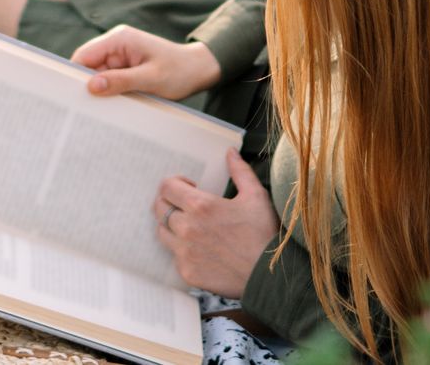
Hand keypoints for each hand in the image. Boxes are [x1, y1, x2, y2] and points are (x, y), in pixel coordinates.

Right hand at [70, 25, 220, 99]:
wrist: (199, 71)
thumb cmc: (180, 71)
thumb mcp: (151, 79)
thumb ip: (121, 81)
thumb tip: (91, 86)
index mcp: (119, 39)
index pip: (84, 55)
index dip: (74, 75)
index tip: (68, 96)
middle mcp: (116, 45)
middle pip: (88, 67)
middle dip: (86, 86)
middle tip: (83, 111)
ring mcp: (120, 57)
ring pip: (97, 76)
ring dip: (99, 92)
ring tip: (99, 112)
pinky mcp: (125, 68)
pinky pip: (109, 81)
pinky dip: (108, 93)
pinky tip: (110, 108)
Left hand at [153, 149, 278, 297]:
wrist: (270, 276)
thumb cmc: (264, 234)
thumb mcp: (256, 196)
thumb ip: (240, 171)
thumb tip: (230, 152)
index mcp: (201, 206)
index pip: (166, 187)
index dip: (175, 183)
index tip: (189, 187)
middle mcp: (187, 229)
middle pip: (159, 208)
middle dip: (169, 202)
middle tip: (185, 205)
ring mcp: (184, 252)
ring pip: (162, 232)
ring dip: (172, 225)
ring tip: (192, 226)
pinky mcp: (187, 272)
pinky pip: (174, 255)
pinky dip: (182, 249)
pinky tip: (200, 248)